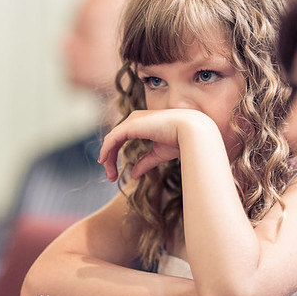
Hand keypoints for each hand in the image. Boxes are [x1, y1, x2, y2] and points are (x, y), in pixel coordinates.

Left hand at [98, 109, 217, 181]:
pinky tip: (105, 162)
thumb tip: (133, 175)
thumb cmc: (181, 140)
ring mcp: (133, 120)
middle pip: (114, 139)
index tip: (113, 170)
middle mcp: (135, 118)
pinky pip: (112, 139)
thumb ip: (145, 162)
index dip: (114, 153)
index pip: (121, 137)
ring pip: (112, 140)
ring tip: (110, 175)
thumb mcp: (159, 154)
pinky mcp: (131, 125)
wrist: (192, 132)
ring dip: (108, 158)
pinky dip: (106, 151)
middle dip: (110, 157)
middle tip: (111, 177)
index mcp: (142, 123)